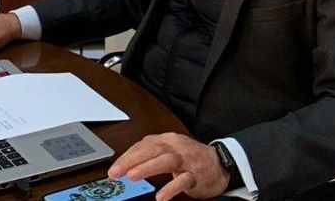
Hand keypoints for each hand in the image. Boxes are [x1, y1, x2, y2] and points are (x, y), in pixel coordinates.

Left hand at [108, 133, 227, 200]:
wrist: (220, 164)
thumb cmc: (190, 158)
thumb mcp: (170, 150)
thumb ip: (150, 153)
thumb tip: (125, 163)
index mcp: (168, 140)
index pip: (144, 145)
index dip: (127, 156)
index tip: (113, 168)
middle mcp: (176, 147)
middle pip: (153, 150)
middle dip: (132, 160)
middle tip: (116, 172)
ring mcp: (187, 161)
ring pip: (166, 161)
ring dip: (147, 168)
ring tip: (131, 176)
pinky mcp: (197, 175)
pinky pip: (183, 181)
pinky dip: (171, 188)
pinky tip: (160, 196)